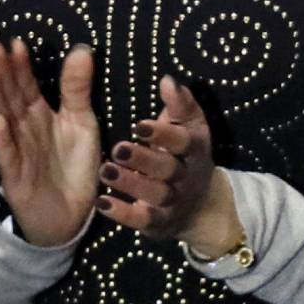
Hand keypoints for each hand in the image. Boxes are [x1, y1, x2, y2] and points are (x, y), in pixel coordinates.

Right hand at [0, 37, 100, 247]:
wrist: (71, 215)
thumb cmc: (74, 167)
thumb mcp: (82, 123)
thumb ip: (78, 89)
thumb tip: (82, 49)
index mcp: (39, 114)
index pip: (26, 84)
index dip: (21, 65)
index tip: (16, 42)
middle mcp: (24, 127)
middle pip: (10, 96)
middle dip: (1, 72)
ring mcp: (17, 150)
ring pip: (3, 119)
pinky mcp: (15, 174)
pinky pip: (7, 154)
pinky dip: (2, 138)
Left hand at [98, 75, 228, 246]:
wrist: (200, 207)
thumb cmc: (183, 156)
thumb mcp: (189, 128)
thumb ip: (179, 104)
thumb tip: (168, 79)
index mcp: (194, 149)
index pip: (184, 141)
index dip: (164, 135)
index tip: (139, 126)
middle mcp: (186, 177)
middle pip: (169, 169)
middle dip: (145, 160)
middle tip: (118, 149)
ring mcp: (173, 202)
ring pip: (156, 195)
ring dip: (132, 183)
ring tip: (106, 171)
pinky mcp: (159, 223)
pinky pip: (143, 220)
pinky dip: (124, 213)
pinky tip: (103, 202)